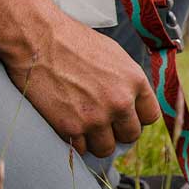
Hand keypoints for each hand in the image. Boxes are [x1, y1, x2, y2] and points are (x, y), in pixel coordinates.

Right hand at [2, 12, 160, 157]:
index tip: (126, 116)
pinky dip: (74, 141)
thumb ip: (128, 81)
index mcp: (135, 81)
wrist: (38, 39)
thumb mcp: (115, 55)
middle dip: (118, 131)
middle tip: (104, 123)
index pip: (150, 116)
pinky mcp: (71, 127)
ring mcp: (96, 117)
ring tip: (85, 126)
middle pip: (131, 135)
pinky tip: (68, 125)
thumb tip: (133, 101)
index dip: (137, 117)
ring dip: (97, 141)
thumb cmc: (74, 41)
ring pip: (106, 148)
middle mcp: (120, 102)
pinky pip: (80, 150)